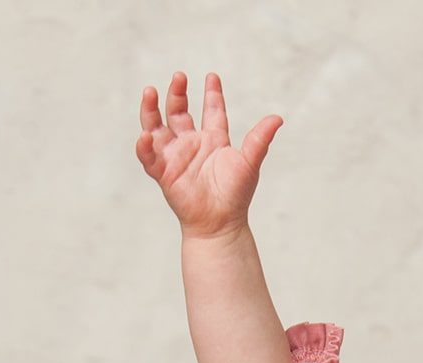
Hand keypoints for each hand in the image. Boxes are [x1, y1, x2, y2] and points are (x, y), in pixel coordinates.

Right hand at [135, 71, 282, 237]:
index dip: (212, 93)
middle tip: (179, 76)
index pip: (212, 111)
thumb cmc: (236, 195)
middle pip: (179, 111)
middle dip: (177, 93)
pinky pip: (148, 156)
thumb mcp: (249, 162)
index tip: (212, 76)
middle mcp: (192, 144)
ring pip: (156, 127)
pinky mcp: (163, 173)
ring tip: (149, 91)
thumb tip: (278, 118)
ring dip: (151, 110)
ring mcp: (176, 157)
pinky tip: (146, 135)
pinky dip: (144, 146)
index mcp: (214, 140)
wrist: (221, 224)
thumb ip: (259, 139)